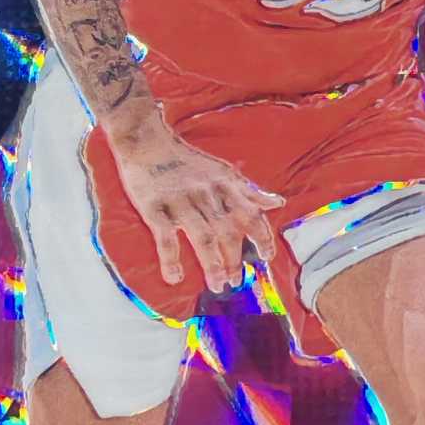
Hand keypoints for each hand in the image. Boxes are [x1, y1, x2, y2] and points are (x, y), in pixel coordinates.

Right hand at [103, 117, 282, 292]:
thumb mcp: (223, 170)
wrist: (146, 139)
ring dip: (213, 265)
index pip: (251, 214)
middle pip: (228, 231)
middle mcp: (207, 194)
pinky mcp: (154, 208)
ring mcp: (181, 201)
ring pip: (203, 238)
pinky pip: (166, 238)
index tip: (267, 257)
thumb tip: (278, 203)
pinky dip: (171, 260)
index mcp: (225, 185)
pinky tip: (175, 277)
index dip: (263, 237)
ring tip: (218, 285)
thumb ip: (249, 191)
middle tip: (237, 280)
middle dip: (236, 258)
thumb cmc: (185, 159)